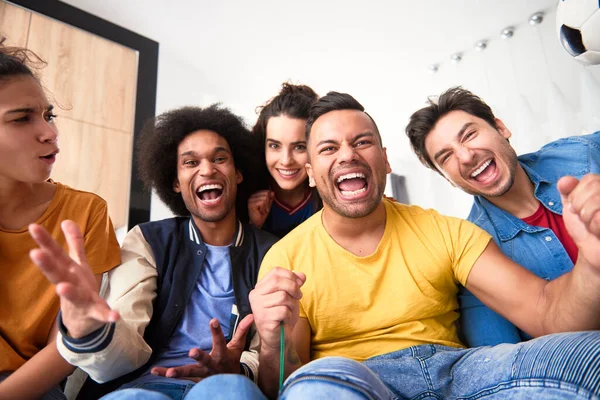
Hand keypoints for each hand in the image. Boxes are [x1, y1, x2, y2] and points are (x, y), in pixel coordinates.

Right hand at [28, 220, 118, 337]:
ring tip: (62, 287)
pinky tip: (115, 315)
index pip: (55, 254)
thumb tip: (67, 220)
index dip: (45, 240)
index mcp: (68, 271)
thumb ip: (74, 243)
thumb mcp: (76, 264)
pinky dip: (107, 315)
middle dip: (47, 264)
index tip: (33, 226)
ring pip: (75, 295)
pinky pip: (101, 314)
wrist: (81, 321)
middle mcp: (71, 284)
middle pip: (58, 273)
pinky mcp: (94, 313)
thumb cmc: (78, 287)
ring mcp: (81, 300)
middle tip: (35, 253)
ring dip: (69, 291)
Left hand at [150, 315, 253, 381]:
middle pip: (205, 361)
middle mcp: (212, 365)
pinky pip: (180, 377)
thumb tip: (251, 315)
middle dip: (199, 357)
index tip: (212, 320)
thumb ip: (242, 330)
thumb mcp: (238, 347)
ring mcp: (202, 374)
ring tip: (168, 374)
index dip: (216, 331)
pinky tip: (154, 371)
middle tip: (192, 351)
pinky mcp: (193, 379)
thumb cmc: (232, 361)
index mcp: (222, 355)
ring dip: (179, 372)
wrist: (230, 384)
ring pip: (190, 373)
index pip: (220, 341)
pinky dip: (166, 373)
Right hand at [248, 190, 273, 227]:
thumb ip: (270, 198)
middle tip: (264, 209)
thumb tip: (273, 192)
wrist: (257, 222)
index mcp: (256, 194)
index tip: (266, 206)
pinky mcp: (251, 204)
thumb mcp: (268, 205)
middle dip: (268, 202)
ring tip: (262, 210)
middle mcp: (252, 195)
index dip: (269, 199)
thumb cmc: (262, 214)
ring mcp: (251, 199)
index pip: (267, 191)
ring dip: (265, 206)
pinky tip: (260, 211)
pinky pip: (262, 202)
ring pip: (264, 198)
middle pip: (266, 193)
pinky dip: (263, 208)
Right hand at [249, 268, 305, 350]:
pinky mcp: (264, 319)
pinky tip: (285, 319)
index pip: (275, 272)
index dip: (290, 275)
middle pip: (278, 281)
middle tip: (298, 296)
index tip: (298, 283)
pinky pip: (283, 310)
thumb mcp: (290, 297)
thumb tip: (301, 275)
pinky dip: (289, 315)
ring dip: (292, 304)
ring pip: (282, 296)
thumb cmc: (283, 316)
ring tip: (289, 311)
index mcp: (260, 288)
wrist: (279, 338)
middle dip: (293, 287)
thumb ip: (294, 284)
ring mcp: (258, 307)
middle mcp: (255, 295)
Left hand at [558, 175, 599, 268]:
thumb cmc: (583, 227)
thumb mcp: (571, 205)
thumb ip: (567, 190)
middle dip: (581, 206)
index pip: (590, 179)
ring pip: (596, 202)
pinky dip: (594, 227)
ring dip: (587, 218)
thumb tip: (564, 181)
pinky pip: (599, 218)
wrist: (591, 250)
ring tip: (592, 224)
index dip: (577, 195)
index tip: (579, 208)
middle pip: (594, 188)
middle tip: (586, 218)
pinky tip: (598, 232)